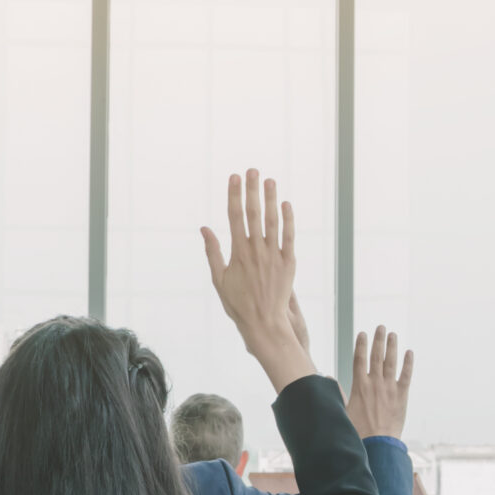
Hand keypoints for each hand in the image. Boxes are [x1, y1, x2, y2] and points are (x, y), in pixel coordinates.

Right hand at [202, 171, 317, 391]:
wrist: (264, 324)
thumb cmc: (238, 304)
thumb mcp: (219, 279)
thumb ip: (213, 252)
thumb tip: (204, 228)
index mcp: (238, 253)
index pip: (235, 217)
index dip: (234, 195)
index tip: (233, 177)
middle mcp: (256, 250)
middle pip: (254, 213)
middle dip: (252, 190)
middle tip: (252, 170)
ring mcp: (274, 256)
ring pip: (273, 221)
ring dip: (271, 199)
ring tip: (269, 180)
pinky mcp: (289, 263)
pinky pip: (289, 237)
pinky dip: (288, 220)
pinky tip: (286, 204)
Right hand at [343, 326, 413, 438]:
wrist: (376, 444)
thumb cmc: (357, 432)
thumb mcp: (342, 411)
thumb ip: (337, 393)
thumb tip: (327, 379)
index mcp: (359, 386)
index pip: (359, 359)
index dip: (361, 345)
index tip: (363, 333)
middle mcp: (374, 383)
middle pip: (376, 356)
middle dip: (378, 340)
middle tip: (381, 327)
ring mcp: (389, 388)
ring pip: (391, 362)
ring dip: (392, 346)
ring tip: (393, 334)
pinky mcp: (401, 396)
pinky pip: (406, 375)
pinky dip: (408, 363)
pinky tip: (409, 352)